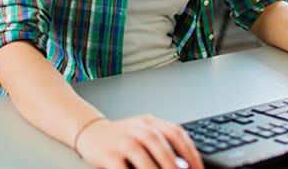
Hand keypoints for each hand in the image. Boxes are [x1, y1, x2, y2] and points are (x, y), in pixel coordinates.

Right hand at [75, 115, 203, 168]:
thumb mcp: (143, 133)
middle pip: (161, 143)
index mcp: (150, 122)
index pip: (176, 133)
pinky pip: (123, 168)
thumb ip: (163, 144)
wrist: (89, 131)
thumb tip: (184, 164)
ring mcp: (122, 140)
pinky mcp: (108, 154)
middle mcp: (137, 128)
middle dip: (175, 164)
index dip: (190, 152)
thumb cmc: (120, 137)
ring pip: (143, 155)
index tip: (198, 168)